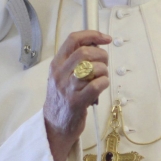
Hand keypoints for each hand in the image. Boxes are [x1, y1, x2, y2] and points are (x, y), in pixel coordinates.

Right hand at [43, 30, 110, 160]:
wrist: (54, 125)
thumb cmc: (63, 98)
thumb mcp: (63, 75)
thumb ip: (76, 60)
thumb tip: (97, 45)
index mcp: (56, 64)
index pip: (73, 39)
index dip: (92, 35)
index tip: (106, 39)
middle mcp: (60, 73)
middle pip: (84, 52)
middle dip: (101, 55)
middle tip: (104, 63)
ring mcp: (67, 88)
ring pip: (92, 67)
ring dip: (104, 71)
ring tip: (101, 78)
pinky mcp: (77, 102)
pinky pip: (97, 85)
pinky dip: (104, 83)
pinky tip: (101, 86)